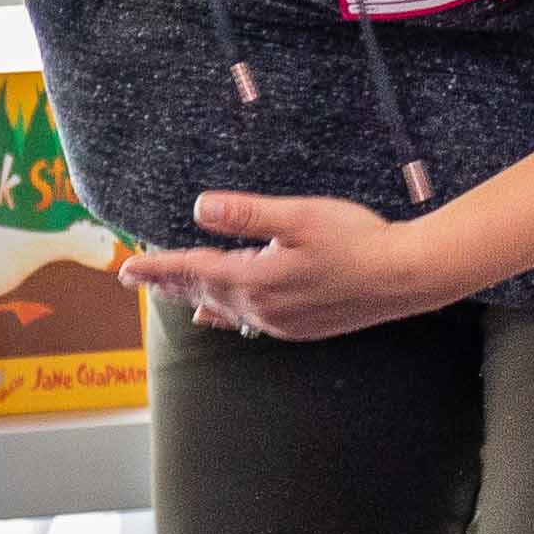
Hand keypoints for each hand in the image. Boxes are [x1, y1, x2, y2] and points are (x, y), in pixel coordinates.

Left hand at [121, 193, 455, 345]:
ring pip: (222, 308)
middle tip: (131, 279)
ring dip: (192, 297)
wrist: (406, 276)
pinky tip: (217, 315)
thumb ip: (248, 213)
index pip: (194, 270)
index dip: (158, 267)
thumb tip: (201, 207)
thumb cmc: (358, 240)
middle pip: (201, 292)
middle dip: (166, 283)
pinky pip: (247, 321)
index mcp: (255, 278)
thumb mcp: (300, 216)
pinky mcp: (299, 326)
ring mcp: (280, 320)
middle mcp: (261, 306)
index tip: (127, 266)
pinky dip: (223, 314)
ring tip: (166, 293)